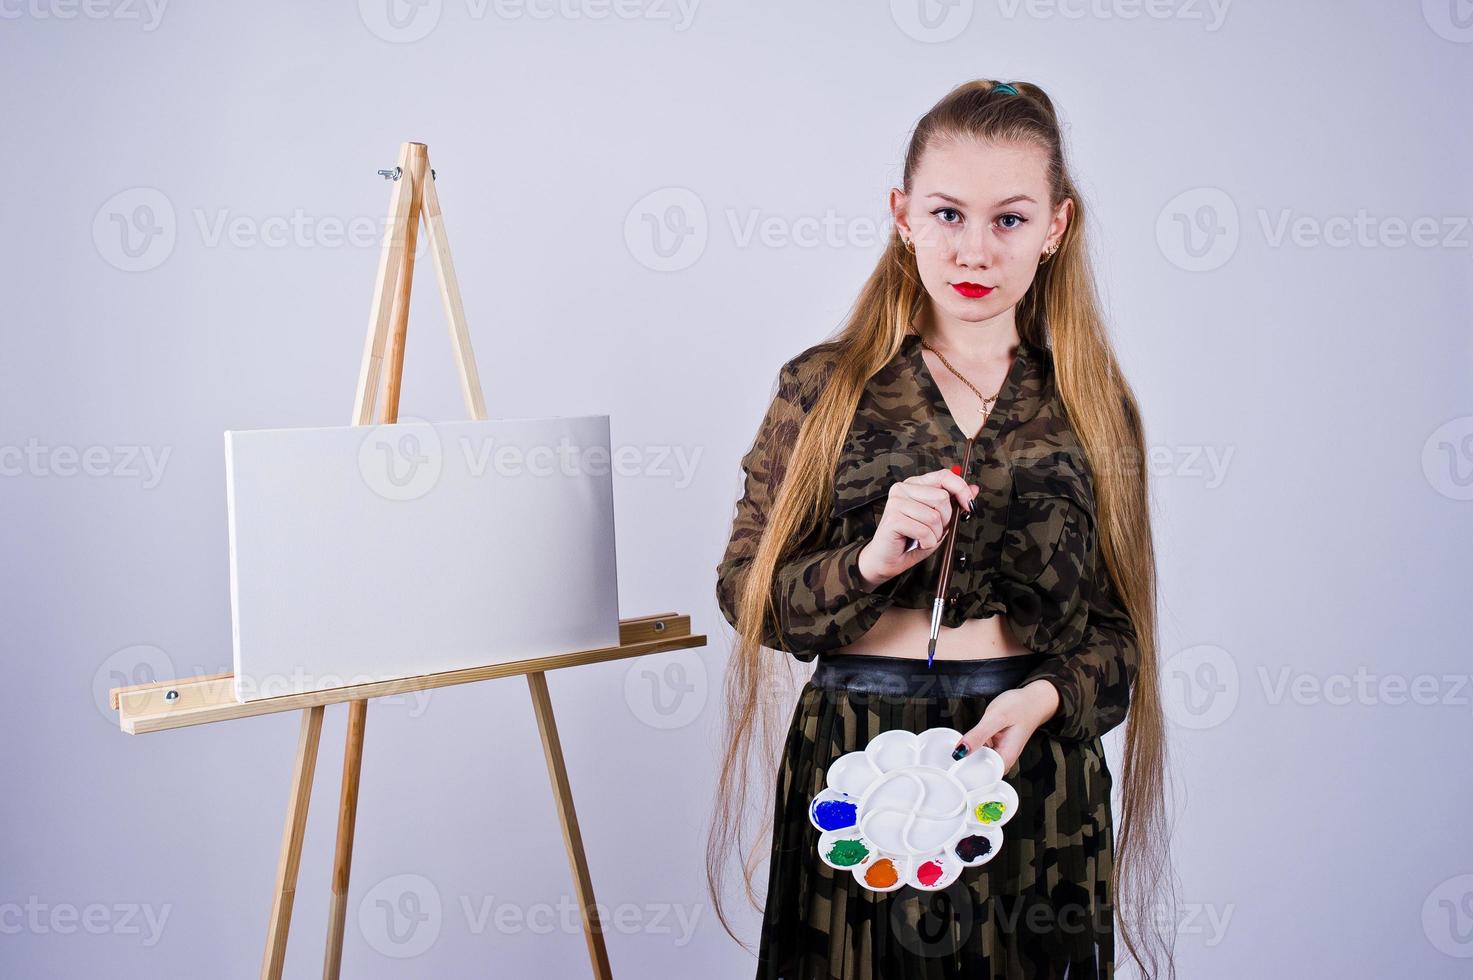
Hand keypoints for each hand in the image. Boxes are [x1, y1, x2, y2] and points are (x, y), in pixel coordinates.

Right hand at [855, 464, 977, 590]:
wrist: (888, 559)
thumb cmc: (912, 539)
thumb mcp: (939, 521)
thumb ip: (954, 503)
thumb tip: (975, 489)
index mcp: (915, 484)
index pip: (944, 476)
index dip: (961, 489)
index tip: (969, 505)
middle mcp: (903, 488)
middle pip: (942, 498)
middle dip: (945, 520)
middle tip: (932, 530)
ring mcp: (896, 502)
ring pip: (934, 517)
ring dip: (935, 534)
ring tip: (923, 538)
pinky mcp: (893, 519)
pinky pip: (924, 530)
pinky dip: (927, 542)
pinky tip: (917, 543)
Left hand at [951, 679, 1059, 772]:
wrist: (1032, 699)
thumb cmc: (1020, 707)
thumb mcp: (996, 718)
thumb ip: (978, 735)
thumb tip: (961, 751)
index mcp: (1006, 758)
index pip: (983, 777)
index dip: (966, 774)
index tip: (953, 769)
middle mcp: (1004, 759)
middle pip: (979, 770)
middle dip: (965, 763)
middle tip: (953, 754)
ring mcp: (999, 752)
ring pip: (978, 759)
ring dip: (968, 754)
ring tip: (962, 745)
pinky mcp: (996, 746)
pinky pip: (981, 750)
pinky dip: (974, 745)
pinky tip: (971, 739)